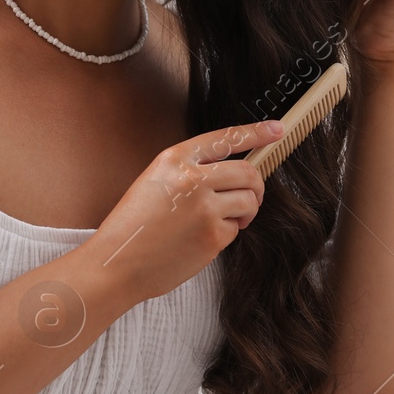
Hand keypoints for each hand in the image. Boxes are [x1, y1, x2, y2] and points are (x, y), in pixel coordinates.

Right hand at [82, 119, 286, 305]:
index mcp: (174, 159)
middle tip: (251, 198)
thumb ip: (189, 171)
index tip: (277, 129)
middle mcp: (191, 178)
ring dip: (246, 212)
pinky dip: (227, 234)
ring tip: (227, 221)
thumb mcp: (154, 183)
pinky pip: (236, 228)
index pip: (225, 138)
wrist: (116, 264)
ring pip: (249, 200)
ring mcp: (204, 207)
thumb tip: (233, 172)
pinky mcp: (213, 235)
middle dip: (257, 186)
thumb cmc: (134, 227)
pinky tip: (203, 240)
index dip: (256, 132)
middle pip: (248, 171)